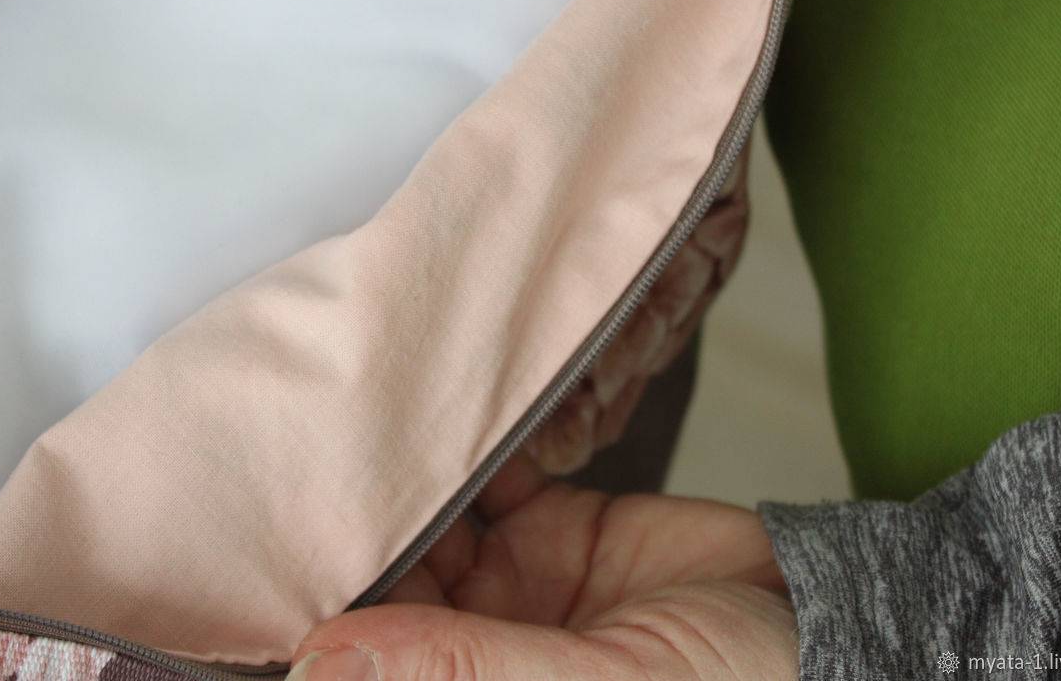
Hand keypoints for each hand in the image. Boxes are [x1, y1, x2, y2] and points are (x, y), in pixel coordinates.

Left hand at [287, 452, 797, 680]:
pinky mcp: (547, 529)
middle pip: (368, 601)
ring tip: (338, 424)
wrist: (837, 628)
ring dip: (385, 486)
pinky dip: (458, 446)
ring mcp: (506, 595)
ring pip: (415, 533)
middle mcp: (470, 658)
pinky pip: (484, 481)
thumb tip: (321, 665)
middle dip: (325, 544)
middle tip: (267, 473)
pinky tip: (428, 407)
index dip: (289, 632)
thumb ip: (468, 676)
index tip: (223, 582)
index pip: (354, 667)